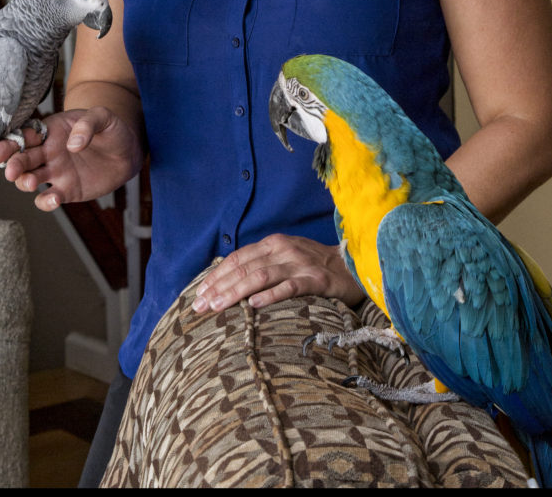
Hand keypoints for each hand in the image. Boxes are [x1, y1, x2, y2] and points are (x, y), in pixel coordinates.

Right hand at [0, 106, 140, 211]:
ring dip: (25, 182)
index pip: (23, 136)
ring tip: (32, 182)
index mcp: (50, 131)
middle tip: (10, 170)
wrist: (128, 151)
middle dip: (12, 164)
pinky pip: (49, 198)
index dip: (8, 144)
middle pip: (21, 159)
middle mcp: (47, 152)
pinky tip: (52, 199)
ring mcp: (55, 172)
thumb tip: (72, 144)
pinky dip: (46, 202)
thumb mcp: (103, 117)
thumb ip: (88, 124)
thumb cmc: (111, 129)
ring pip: (29, 179)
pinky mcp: (66, 190)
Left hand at [191, 233, 363, 313]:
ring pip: (261, 276)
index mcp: (273, 243)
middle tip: (200, 307)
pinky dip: (270, 295)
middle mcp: (283, 250)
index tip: (197, 294)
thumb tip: (229, 280)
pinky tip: (253, 305)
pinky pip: (289, 287)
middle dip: (219, 287)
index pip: (237, 258)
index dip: (216, 276)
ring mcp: (299, 264)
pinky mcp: (316, 280)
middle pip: (244, 268)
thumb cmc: (315, 265)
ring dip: (236, 292)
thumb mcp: (286, 257)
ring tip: (218, 306)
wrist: (354, 265)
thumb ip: (262, 263)